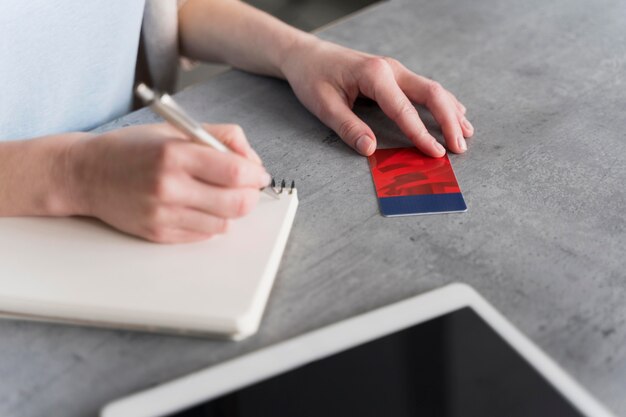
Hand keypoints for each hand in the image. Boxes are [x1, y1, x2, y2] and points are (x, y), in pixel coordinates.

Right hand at [66, 124, 269, 242]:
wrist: (86, 174)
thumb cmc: (132, 149)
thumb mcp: (176, 130)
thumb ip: (220, 137)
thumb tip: (252, 160)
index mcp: (175, 154)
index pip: (236, 172)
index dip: (255, 174)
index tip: (258, 173)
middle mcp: (169, 187)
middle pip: (236, 203)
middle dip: (250, 195)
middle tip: (247, 187)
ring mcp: (163, 214)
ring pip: (224, 223)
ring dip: (231, 210)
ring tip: (218, 195)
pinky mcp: (158, 234)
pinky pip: (204, 235)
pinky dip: (211, 222)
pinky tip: (199, 206)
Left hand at [281, 38, 473, 156]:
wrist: (307, 55)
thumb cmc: (313, 78)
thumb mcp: (324, 105)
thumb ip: (348, 127)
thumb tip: (371, 149)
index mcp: (374, 75)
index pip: (404, 109)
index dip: (421, 134)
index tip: (436, 154)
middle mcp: (391, 69)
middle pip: (431, 93)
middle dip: (448, 121)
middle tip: (459, 148)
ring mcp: (396, 71)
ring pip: (433, 90)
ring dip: (451, 112)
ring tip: (465, 135)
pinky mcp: (395, 76)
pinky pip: (425, 89)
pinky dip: (442, 104)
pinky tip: (455, 115)